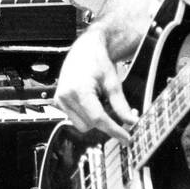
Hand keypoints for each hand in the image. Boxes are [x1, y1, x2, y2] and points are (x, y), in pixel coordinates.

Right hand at [53, 28, 138, 143]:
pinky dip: (86, 115)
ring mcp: (60, 100)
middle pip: (90, 124)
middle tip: (115, 110)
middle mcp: (65, 96)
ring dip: (94, 120)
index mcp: (79, 89)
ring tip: (99, 101)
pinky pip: (75, 119)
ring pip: (82, 125)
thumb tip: (131, 121)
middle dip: (105, 122)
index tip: (126, 138)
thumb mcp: (113, 82)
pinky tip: (91, 101)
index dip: (114, 130)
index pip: (98, 118)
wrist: (85, 50)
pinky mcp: (58, 102)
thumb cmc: (97, 61)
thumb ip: (121, 105)